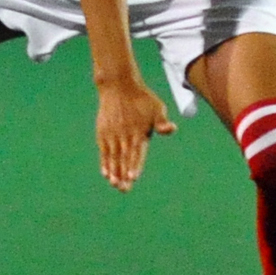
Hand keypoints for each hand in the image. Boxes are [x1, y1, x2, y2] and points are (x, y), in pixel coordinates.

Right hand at [95, 76, 175, 191]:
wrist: (118, 85)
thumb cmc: (142, 99)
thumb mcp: (156, 107)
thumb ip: (162, 121)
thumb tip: (172, 129)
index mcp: (139, 132)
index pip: (137, 152)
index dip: (135, 165)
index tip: (133, 177)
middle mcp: (125, 135)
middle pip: (124, 159)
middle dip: (124, 175)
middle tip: (124, 189)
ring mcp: (112, 134)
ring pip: (113, 157)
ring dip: (114, 172)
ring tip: (115, 184)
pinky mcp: (103, 133)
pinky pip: (104, 152)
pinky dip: (105, 163)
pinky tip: (106, 174)